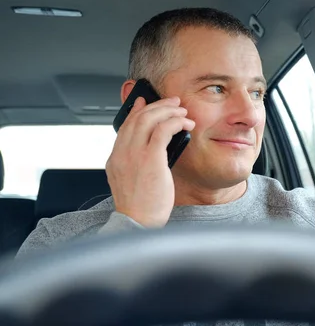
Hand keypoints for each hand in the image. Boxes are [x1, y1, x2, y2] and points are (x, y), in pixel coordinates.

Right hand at [106, 96, 194, 226]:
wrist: (138, 225)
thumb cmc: (140, 209)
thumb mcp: (132, 183)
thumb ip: (136, 165)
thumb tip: (153, 153)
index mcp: (115, 160)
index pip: (124, 126)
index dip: (136, 111)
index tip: (145, 102)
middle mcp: (122, 154)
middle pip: (137, 118)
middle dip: (157, 105)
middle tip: (173, 102)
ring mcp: (134, 155)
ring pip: (149, 119)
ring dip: (169, 111)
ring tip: (182, 112)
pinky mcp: (150, 159)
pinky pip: (163, 130)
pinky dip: (175, 122)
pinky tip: (185, 124)